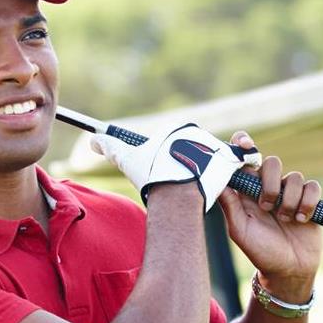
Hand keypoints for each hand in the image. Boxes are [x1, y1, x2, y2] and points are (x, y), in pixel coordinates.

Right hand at [91, 124, 253, 211]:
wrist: (179, 191)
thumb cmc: (153, 174)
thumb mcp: (128, 160)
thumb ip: (110, 148)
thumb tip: (93, 140)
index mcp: (178, 131)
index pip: (173, 146)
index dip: (167, 163)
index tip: (164, 175)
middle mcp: (199, 135)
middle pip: (192, 153)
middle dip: (186, 168)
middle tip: (178, 185)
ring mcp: (216, 148)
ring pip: (209, 163)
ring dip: (204, 174)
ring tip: (194, 190)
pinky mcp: (230, 162)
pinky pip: (227, 169)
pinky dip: (223, 177)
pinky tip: (215, 188)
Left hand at [217, 132, 322, 299]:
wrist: (289, 271)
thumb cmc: (260, 251)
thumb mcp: (240, 230)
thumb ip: (229, 205)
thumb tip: (216, 179)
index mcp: (248, 191)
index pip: (244, 160)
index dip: (243, 145)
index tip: (245, 144)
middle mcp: (269, 188)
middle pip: (271, 162)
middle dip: (270, 184)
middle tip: (267, 207)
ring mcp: (290, 193)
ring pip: (294, 176)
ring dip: (289, 200)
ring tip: (285, 220)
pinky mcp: (310, 200)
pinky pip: (313, 186)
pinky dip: (307, 202)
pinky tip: (302, 220)